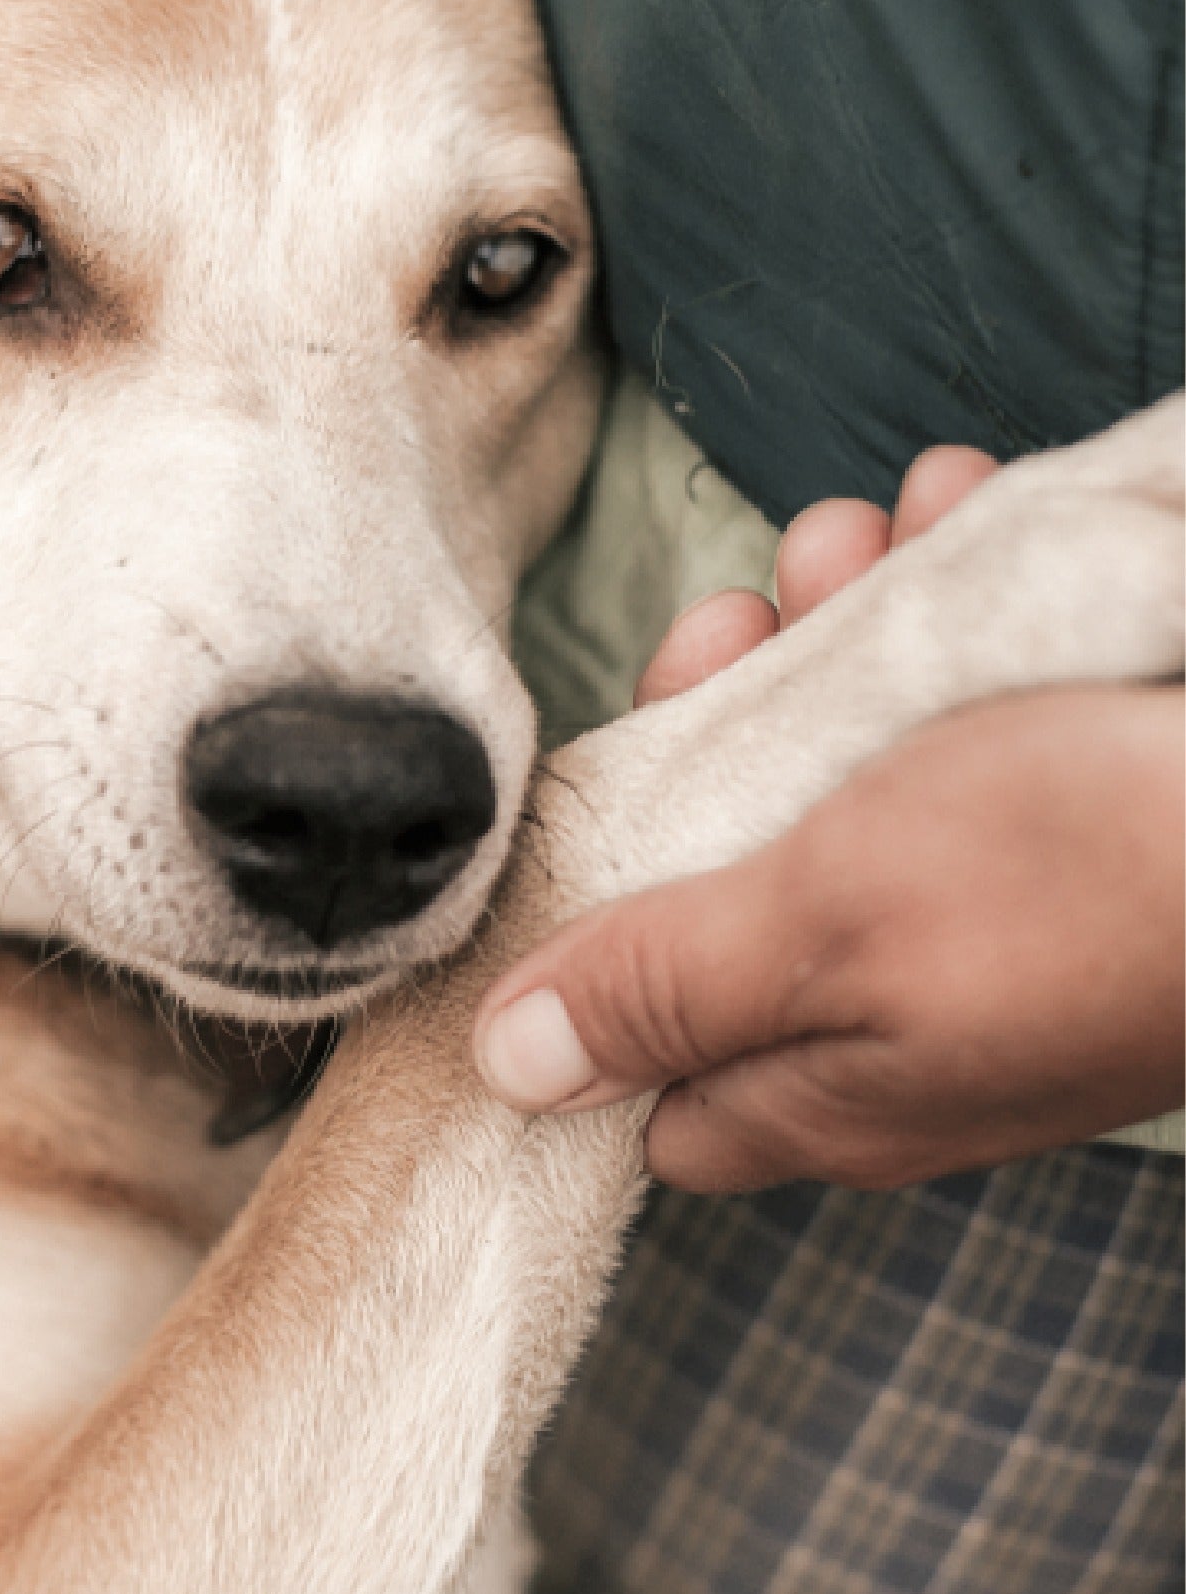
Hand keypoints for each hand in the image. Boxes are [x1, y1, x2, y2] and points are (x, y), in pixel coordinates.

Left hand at [475, 447, 1185, 1190]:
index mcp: (822, 1076)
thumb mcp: (823, 924)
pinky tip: (952, 516)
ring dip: (826, 633)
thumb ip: (662, 989)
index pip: (647, 1061)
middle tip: (742, 619)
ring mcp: (979, 906)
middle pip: (727, 866)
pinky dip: (936, 606)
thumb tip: (507, 1068)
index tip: (587, 811)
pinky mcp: (1053, 807)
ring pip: (835, 760)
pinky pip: (949, 708)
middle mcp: (893, 1006)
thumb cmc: (1085, 870)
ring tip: (858, 540)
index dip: (591, 947)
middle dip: (715, 726)